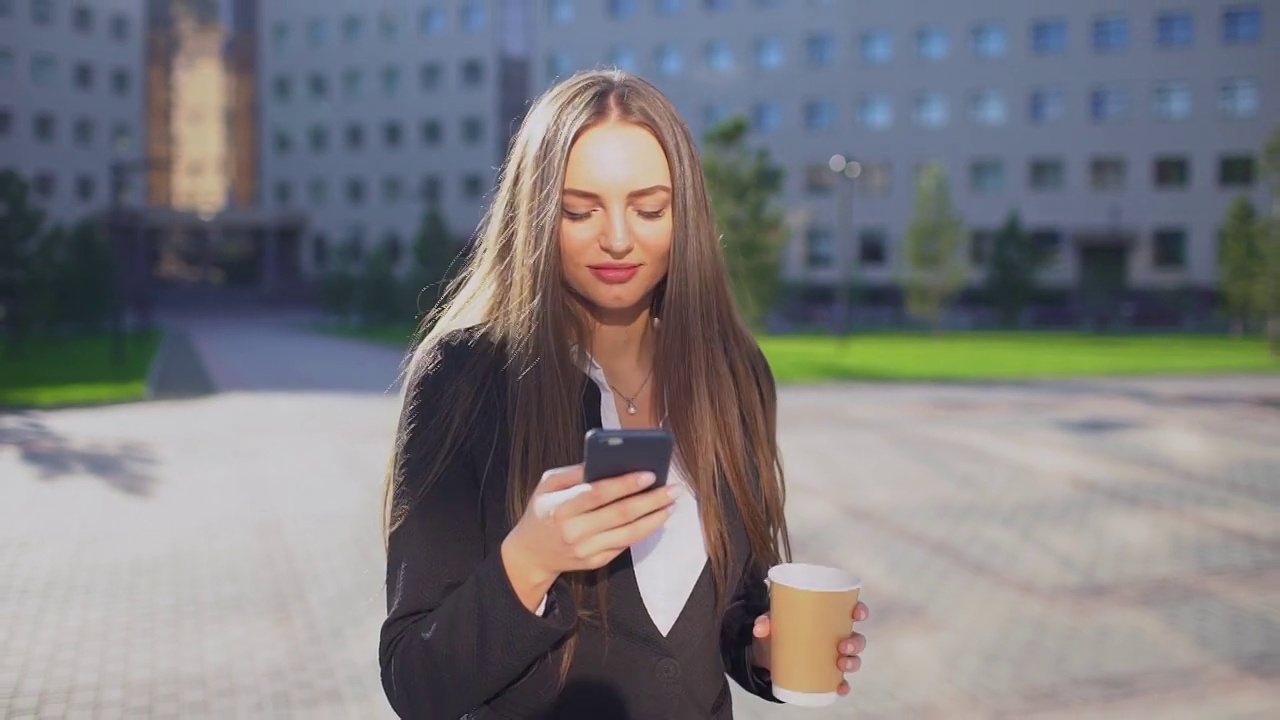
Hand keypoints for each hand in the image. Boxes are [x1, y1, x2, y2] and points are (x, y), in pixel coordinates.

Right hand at [501, 464, 678, 608]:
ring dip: (654, 519)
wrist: (530, 554)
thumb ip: (575, 473)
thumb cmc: (542, 511)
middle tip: (672, 489)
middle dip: (651, 501)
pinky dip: (642, 532)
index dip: (626, 484)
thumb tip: (606, 460)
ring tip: (670, 504)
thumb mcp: (548, 485)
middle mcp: (574, 532)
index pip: (598, 494)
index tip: (650, 474)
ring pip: (628, 534)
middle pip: (620, 515)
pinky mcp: (595, 562)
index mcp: (561, 508)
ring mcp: (586, 550)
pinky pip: (624, 546)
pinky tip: (654, 519)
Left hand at [751, 601, 868, 695]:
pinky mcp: (825, 674)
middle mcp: (835, 637)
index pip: (851, 612)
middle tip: (842, 645)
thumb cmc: (778, 630)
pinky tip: (840, 688)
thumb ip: (765, 622)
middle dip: (855, 643)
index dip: (860, 611)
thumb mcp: (771, 623)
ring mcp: (832, 657)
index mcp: (828, 619)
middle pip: (856, 639)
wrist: (768, 654)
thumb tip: (760, 628)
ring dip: (852, 662)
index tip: (857, 614)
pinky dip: (843, 686)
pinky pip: (840, 681)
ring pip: (853, 659)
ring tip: (840, 664)